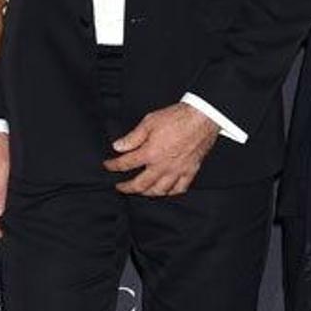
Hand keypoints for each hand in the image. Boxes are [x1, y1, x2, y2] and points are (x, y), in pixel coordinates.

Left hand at [103, 104, 219, 196]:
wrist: (202, 118)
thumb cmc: (177, 117)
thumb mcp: (149, 121)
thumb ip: (133, 137)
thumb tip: (118, 146)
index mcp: (150, 153)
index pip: (126, 164)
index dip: (113, 166)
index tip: (108, 165)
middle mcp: (162, 166)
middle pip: (140, 184)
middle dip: (127, 188)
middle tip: (119, 187)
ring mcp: (177, 171)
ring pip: (159, 191)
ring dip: (147, 193)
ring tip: (140, 190)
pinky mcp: (190, 171)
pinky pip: (179, 189)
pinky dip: (170, 192)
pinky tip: (165, 190)